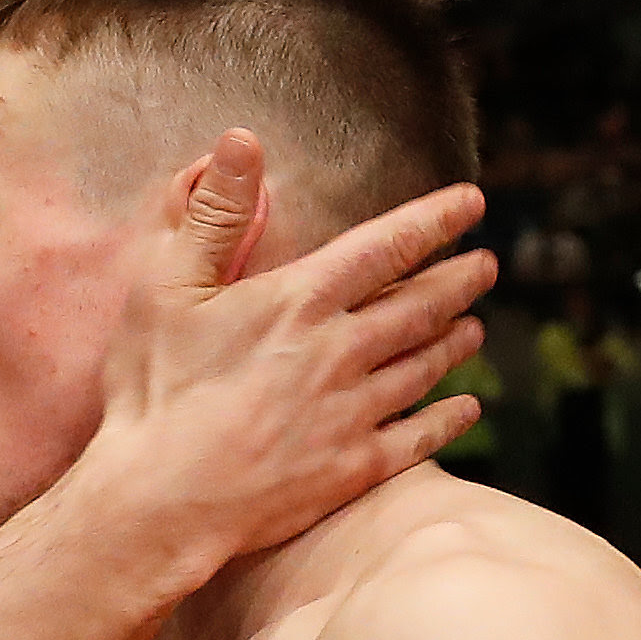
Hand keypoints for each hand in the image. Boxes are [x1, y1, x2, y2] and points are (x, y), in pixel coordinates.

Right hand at [78, 128, 492, 589]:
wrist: (160, 499)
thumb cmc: (154, 391)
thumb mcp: (165, 288)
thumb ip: (213, 214)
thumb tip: (241, 140)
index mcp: (300, 300)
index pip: (386, 246)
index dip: (434, 220)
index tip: (471, 203)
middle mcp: (341, 351)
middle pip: (419, 306)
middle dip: (459, 279)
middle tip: (487, 264)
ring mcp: (352, 412)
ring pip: (423, 366)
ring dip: (455, 342)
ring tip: (475, 326)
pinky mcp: (351, 469)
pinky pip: (418, 437)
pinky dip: (449, 417)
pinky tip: (467, 407)